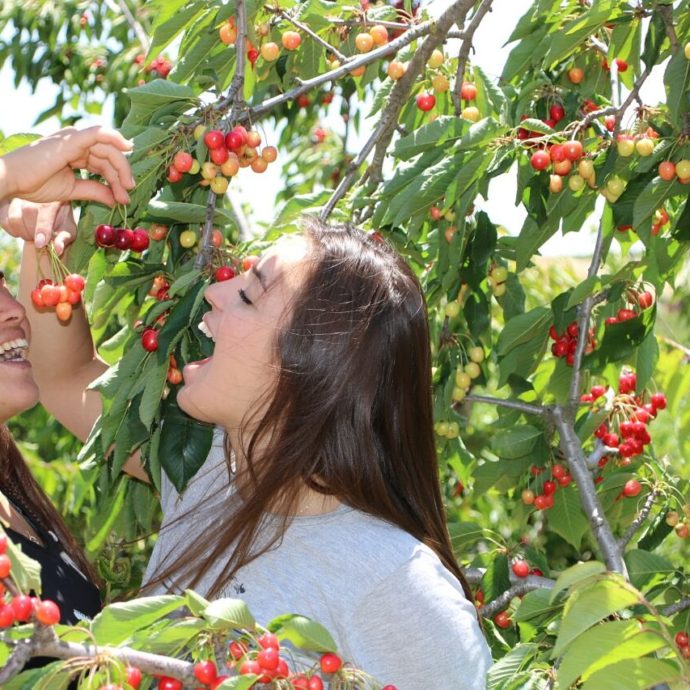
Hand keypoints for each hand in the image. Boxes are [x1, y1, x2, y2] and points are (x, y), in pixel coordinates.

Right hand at [0, 126, 134, 205]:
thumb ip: (94, 191)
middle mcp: (76, 142)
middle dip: (122, 176)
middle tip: (127, 196)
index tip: (124, 198)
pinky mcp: (71, 139)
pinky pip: (98, 133)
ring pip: (108, 148)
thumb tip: (116, 199)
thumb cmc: (35, 184)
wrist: (13, 181)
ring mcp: (73, 138)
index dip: (117, 180)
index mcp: (76, 152)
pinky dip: (115, 137)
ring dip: (121, 167)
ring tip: (127, 187)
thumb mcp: (72, 189)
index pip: (104, 163)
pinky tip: (128, 147)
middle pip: (109, 156)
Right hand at [0, 200, 75, 255]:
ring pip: (15, 218)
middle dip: (33, 234)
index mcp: (54, 200)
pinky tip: (20, 232)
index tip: (40, 244)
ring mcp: (21, 198)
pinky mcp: (9, 203)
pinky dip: (11, 230)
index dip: (42, 229)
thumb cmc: (62, 225)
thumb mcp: (68, 232)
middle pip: (28, 215)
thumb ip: (63, 239)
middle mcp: (36, 195)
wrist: (51, 214)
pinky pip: (4, 219)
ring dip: (22, 233)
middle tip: (39, 241)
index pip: (45, 211)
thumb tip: (58, 250)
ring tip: (31, 236)